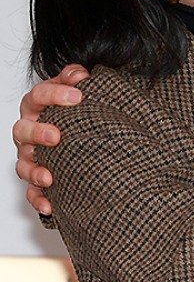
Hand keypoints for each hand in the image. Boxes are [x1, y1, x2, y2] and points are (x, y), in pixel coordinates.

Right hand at [13, 65, 88, 215]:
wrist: (84, 135)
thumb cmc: (78, 113)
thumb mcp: (79, 93)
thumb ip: (77, 80)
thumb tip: (83, 74)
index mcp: (38, 108)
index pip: (38, 97)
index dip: (55, 95)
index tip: (78, 96)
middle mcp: (29, 131)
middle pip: (21, 130)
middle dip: (37, 133)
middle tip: (56, 136)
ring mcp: (31, 156)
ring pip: (22, 164)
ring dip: (34, 171)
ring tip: (49, 178)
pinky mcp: (37, 180)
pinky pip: (31, 192)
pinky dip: (38, 199)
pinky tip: (50, 206)